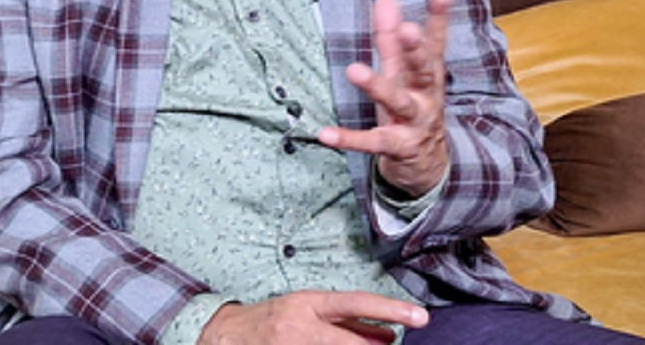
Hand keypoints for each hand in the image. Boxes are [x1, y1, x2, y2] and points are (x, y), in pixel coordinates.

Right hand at [197, 291, 427, 344]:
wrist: (224, 337)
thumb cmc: (271, 320)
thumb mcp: (306, 310)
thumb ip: (345, 322)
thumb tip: (388, 336)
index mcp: (307, 304)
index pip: (355, 303)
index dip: (390, 310)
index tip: (420, 316)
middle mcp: (301, 326)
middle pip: (351, 342)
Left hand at [318, 0, 451, 197]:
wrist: (427, 165)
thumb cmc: (412, 108)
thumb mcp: (402, 73)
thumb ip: (391, 37)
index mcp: (427, 74)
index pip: (434, 42)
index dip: (438, 18)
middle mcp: (425, 96)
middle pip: (424, 69)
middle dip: (416, 49)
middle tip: (408, 30)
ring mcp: (412, 122)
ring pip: (398, 101)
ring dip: (377, 85)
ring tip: (354, 69)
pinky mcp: (396, 146)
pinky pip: (372, 142)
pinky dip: (349, 138)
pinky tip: (326, 133)